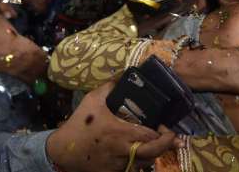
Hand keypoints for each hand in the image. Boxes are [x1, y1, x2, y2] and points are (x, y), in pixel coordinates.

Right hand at [47, 82, 182, 171]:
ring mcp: (118, 164)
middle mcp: (121, 150)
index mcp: (119, 132)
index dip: (163, 133)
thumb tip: (122, 75)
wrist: (61, 152)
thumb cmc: (78, 124)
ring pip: (145, 163)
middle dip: (167, 146)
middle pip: (153, 152)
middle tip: (177, 140)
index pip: (149, 136)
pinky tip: (144, 154)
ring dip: (155, 154)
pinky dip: (141, 162)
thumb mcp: (92, 101)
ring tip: (163, 145)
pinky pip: (133, 168)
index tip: (167, 126)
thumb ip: (109, 87)